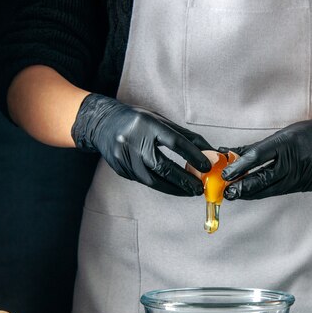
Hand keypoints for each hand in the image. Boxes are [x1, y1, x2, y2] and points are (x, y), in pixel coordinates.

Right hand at [71, 94, 212, 195]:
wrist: (103, 123)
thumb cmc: (137, 121)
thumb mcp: (160, 121)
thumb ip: (185, 136)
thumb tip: (209, 151)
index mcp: (147, 125)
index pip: (174, 142)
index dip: (192, 155)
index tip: (206, 166)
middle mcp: (134, 141)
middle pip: (162, 166)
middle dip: (184, 180)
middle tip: (199, 188)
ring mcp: (125, 157)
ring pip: (153, 180)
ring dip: (174, 188)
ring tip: (189, 191)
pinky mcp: (121, 169)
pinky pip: (144, 181)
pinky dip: (160, 185)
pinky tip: (172, 187)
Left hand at [221, 106, 311, 199]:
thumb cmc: (307, 134)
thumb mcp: (282, 134)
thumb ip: (257, 147)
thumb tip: (230, 153)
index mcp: (288, 142)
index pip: (259, 156)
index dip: (240, 167)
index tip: (226, 175)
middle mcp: (297, 159)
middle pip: (265, 178)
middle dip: (245, 187)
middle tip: (228, 193)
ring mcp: (305, 174)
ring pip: (274, 188)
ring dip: (254, 192)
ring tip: (238, 194)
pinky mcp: (311, 184)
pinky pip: (285, 190)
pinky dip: (270, 191)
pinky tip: (258, 192)